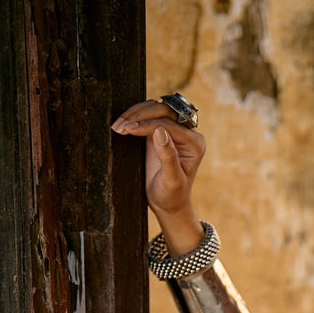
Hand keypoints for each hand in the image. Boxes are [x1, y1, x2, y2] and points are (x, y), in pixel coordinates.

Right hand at [111, 99, 205, 250]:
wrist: (167, 203)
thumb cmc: (172, 196)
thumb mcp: (172, 180)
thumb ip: (168, 157)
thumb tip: (159, 131)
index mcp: (195, 143)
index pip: (170, 124)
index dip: (148, 124)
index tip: (129, 129)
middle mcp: (187, 133)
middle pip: (163, 110)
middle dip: (140, 115)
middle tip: (121, 126)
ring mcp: (173, 129)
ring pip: (154, 109)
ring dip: (134, 114)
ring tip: (117, 126)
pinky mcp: (159, 131)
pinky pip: (147, 116)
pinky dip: (133, 118)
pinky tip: (121, 125)